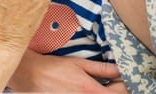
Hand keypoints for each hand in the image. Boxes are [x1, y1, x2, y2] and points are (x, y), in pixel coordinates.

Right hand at [8, 50, 126, 92]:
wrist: (30, 75)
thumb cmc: (53, 67)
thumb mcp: (78, 64)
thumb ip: (101, 69)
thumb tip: (120, 69)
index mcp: (90, 91)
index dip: (125, 85)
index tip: (123, 77)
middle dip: (116, 90)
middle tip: (114, 81)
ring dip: (104, 91)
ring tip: (102, 84)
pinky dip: (92, 93)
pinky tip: (90, 88)